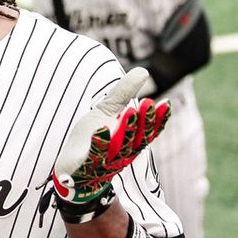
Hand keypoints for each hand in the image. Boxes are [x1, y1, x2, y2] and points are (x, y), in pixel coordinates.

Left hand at [52, 68, 169, 220]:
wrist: (72, 166)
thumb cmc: (93, 137)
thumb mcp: (107, 110)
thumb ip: (124, 93)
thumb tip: (144, 70)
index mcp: (131, 141)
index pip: (149, 131)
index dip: (158, 119)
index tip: (165, 103)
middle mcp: (123, 153)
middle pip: (137, 138)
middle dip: (143, 122)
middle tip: (148, 103)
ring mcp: (106, 161)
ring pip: (119, 147)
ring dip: (125, 130)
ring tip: (129, 111)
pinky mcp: (87, 166)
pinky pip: (95, 156)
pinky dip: (100, 144)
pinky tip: (103, 129)